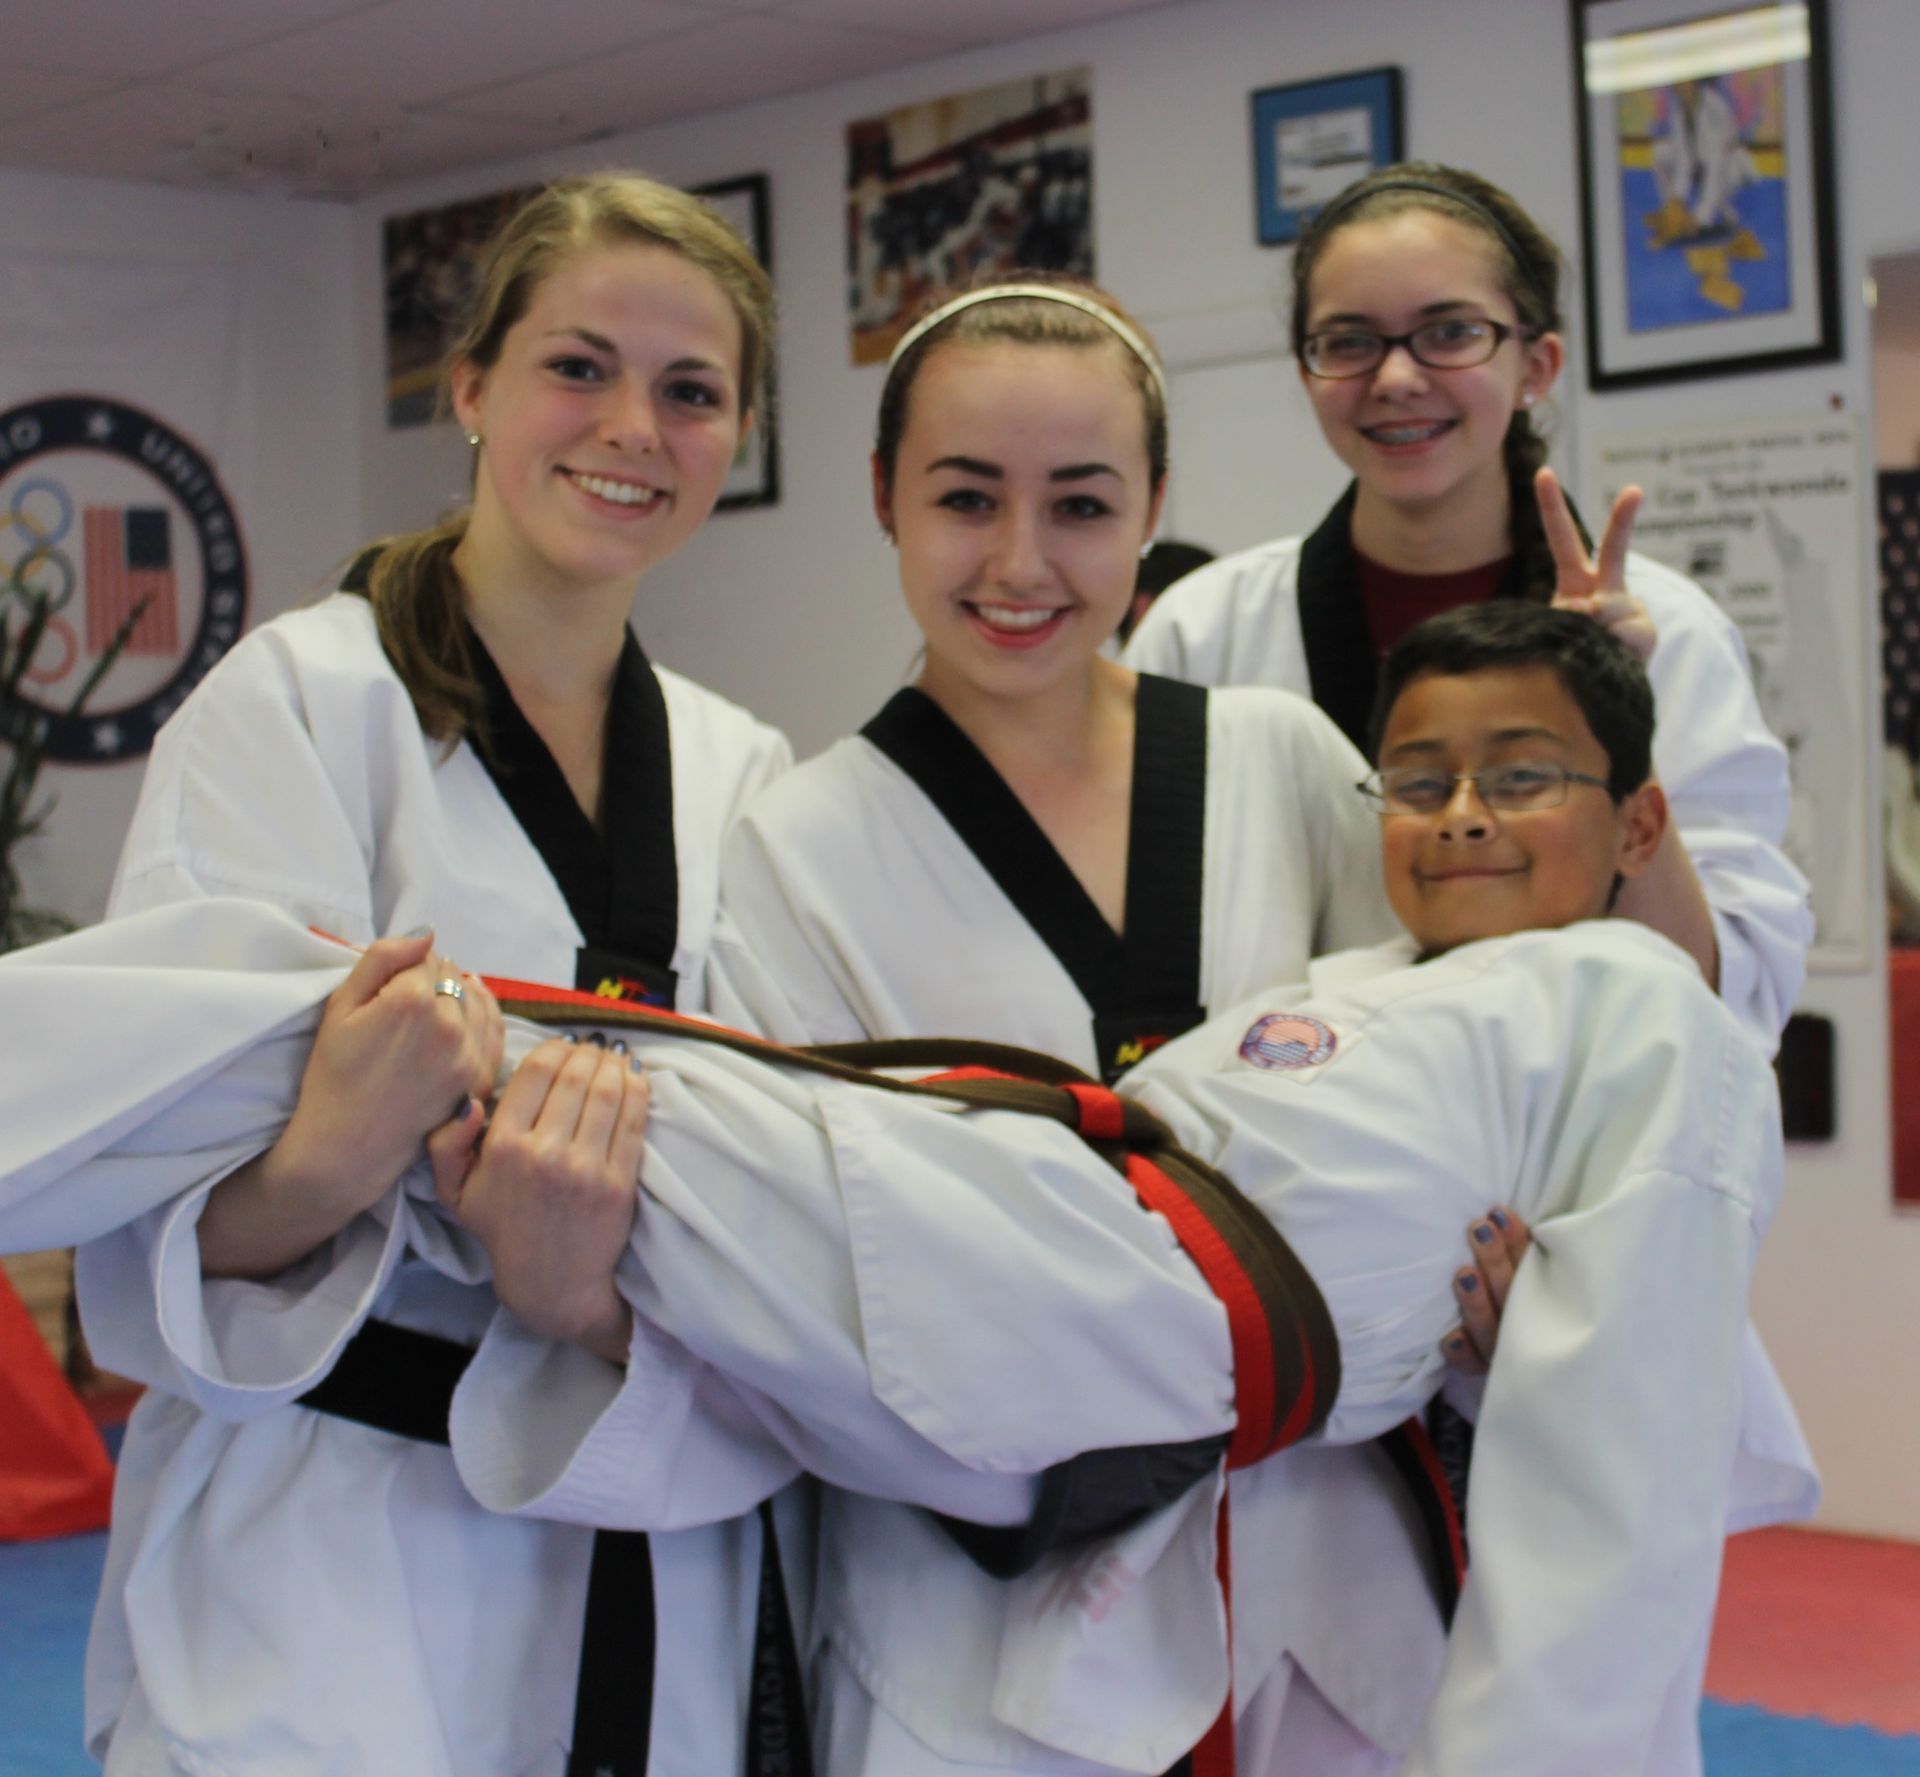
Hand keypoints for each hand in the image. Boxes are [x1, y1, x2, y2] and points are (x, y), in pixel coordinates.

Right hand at [199, 930, 502, 1277]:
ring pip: (478, 1000)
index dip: (407, 964)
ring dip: (461, 994)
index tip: (392, 980)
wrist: (346, 1144)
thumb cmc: (333, 1076)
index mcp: (411, 1001)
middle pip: (453, 976)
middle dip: (434, 978)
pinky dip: (483, 1016)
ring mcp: (469, 1054)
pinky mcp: (479, 1079)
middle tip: (410, 995)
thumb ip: (382, 959)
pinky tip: (469, 1011)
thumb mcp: (340, 1008)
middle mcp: (448, 1024)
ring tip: (438, 1000)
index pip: (424, 956)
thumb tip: (426, 933)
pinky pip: (494, 1032)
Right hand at [431, 1036, 648, 1360]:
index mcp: (502, 1149)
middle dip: (587, 1052)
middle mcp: (544, 1154)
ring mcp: (584, 1169)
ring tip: (613, 1058)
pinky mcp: (618, 1183)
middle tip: (593, 1047)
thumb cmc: (504, 1230)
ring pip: (607, 1092)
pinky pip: (632, 1122)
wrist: (551, 1283)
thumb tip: (470, 1102)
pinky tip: (635, 1078)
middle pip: (574, 1076)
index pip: (535, 1073)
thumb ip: (445, 1144)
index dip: (554, 1049)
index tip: (562, 1046)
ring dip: (614, 1065)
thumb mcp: (455, 1193)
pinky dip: (638, 1091)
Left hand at [1441, 1206, 1530, 1375]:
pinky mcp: (1484, 1371)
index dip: (1517, 1241)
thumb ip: (1522, 1254)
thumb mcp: (1528, 1279)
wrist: (1538, 1371)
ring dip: (1477, 1302)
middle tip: (1478, 1229)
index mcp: (1540, 1300)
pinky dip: (1463, 1354)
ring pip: (1490, 1328)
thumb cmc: (1518, 1303)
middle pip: (1510, 1294)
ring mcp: (1504, 1351)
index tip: (1499, 1213)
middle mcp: (1524, 1326)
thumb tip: (1497, 1212)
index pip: (1532, 1269)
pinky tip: (1450, 1339)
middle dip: (1495, 1261)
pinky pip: (1473, 1365)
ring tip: (1463, 1272)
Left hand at [1535, 466, 1658, 661]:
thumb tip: (1592, 606)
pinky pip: (1622, 635)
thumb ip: (1566, 613)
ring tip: (1590, 649)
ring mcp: (1628, 607)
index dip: (1551, 507)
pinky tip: (1611, 658)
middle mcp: (1605, 588)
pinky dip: (1610, 648)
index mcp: (1576, 582)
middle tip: (1634, 491)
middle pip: (1612, 549)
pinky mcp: (1646, 632)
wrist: (1603, 686)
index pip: (1562, 539)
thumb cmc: (1572, 653)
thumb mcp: (1555, 630)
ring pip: (1606, 608)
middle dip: (1623, 520)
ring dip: (1589, 631)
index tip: (1542, 472)